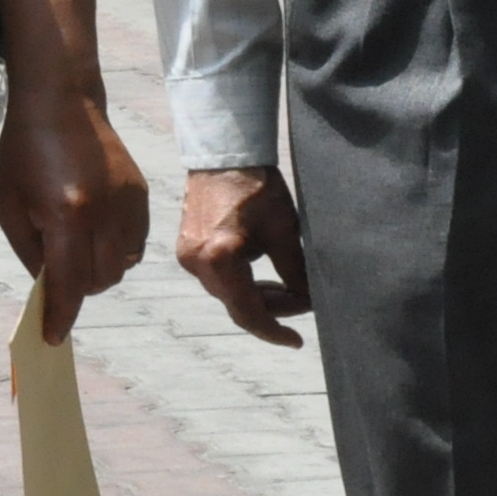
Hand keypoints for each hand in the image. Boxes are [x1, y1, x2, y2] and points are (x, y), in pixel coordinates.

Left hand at [0, 78, 148, 343]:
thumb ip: (29, 250)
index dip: (60, 315)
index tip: (52, 337)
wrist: (61, 101)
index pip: (69, 283)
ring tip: (73, 247)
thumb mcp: (8, 204)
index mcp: (67, 214)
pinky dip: (114, 251)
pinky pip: (133, 245)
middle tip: (55, 275)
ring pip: (119, 267)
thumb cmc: (23, 151)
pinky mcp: (142, 195)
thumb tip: (48, 285)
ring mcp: (129, 204)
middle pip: (99, 281)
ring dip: (96, 271)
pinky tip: (93, 230)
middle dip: (76, 290)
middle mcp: (105, 213)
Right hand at [177, 166, 312, 346]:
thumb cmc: (256, 187)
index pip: (248, 311)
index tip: (296, 341)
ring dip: (257, 296)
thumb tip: (308, 299)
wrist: (224, 154)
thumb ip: (295, 271)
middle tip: (303, 301)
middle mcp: (196, 262)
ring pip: (227, 292)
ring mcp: (187, 256)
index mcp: (219, 258)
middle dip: (272, 309)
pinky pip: (217, 277)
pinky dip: (241, 281)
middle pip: (236, 304)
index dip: (274, 331)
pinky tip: (262, 274)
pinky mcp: (188, 247)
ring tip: (288, 287)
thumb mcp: (284, 231)